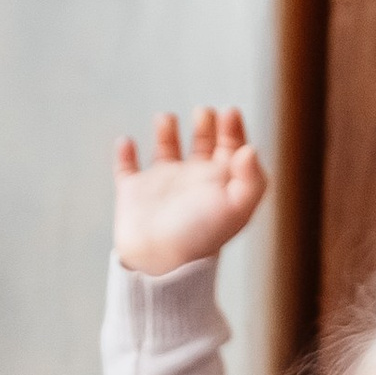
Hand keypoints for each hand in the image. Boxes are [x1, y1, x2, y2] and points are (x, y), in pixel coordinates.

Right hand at [114, 105, 268, 276]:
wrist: (160, 262)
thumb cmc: (201, 237)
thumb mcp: (235, 209)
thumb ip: (251, 180)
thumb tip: (250, 149)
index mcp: (220, 184)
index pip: (232, 149)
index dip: (234, 129)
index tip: (230, 112)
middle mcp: (193, 182)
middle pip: (204, 145)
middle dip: (206, 124)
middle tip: (205, 113)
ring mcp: (162, 186)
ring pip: (166, 151)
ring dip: (166, 132)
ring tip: (167, 119)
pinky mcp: (133, 193)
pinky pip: (126, 168)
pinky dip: (124, 154)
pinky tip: (127, 142)